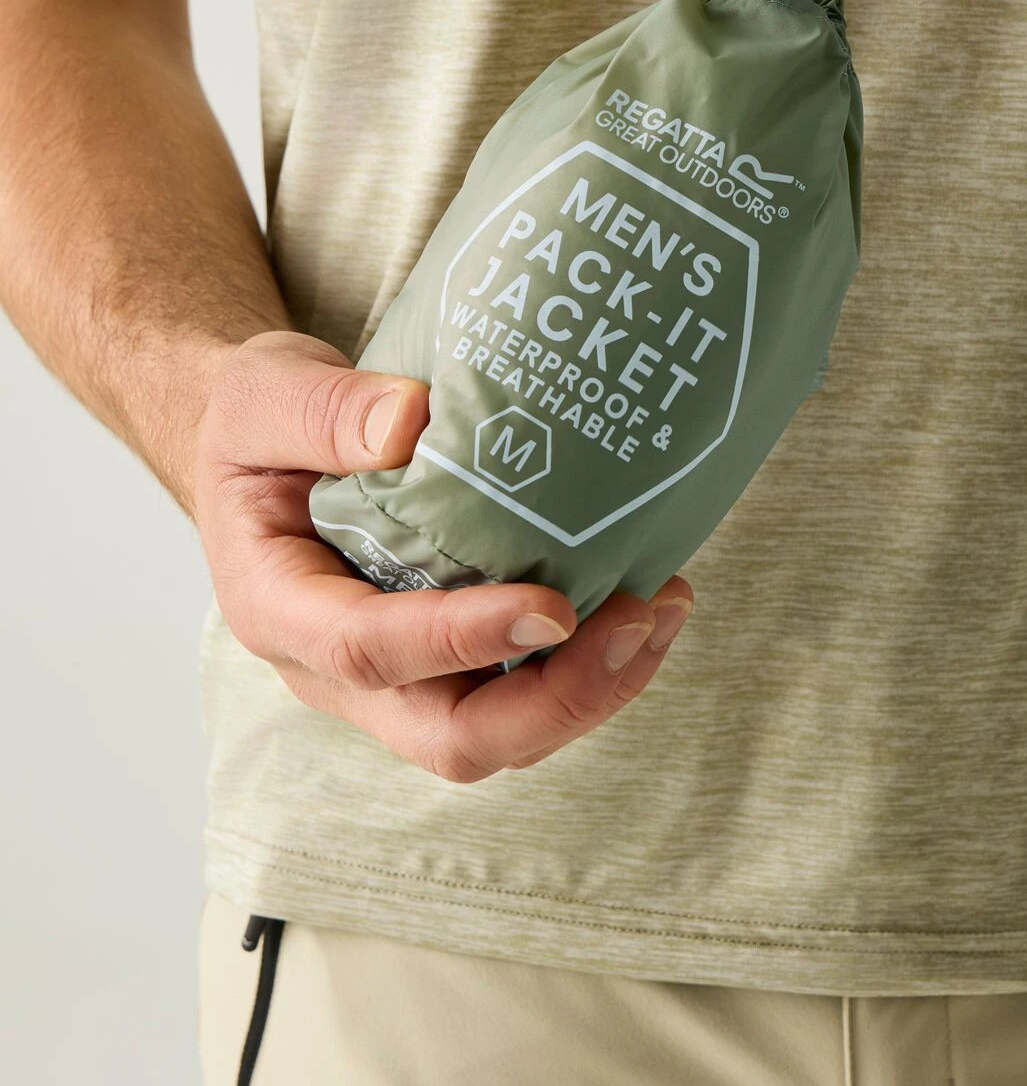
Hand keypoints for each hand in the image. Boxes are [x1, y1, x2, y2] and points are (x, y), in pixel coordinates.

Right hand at [192, 330, 691, 781]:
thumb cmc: (258, 427)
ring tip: (665, 606)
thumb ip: (322, 410)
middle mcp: (338, 669)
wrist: (266, 451)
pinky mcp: (452, 661)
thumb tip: (411, 423)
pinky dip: (593, 662)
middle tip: (641, 618)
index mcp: (279, 607)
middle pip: (452, 735)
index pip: (369, 650)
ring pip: (503, 731)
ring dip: (595, 687)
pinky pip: (525, 691)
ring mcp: (401, 677)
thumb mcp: (264, 394)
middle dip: (559, 699)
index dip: (462, 639)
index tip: (551, 603)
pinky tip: (648, 597)